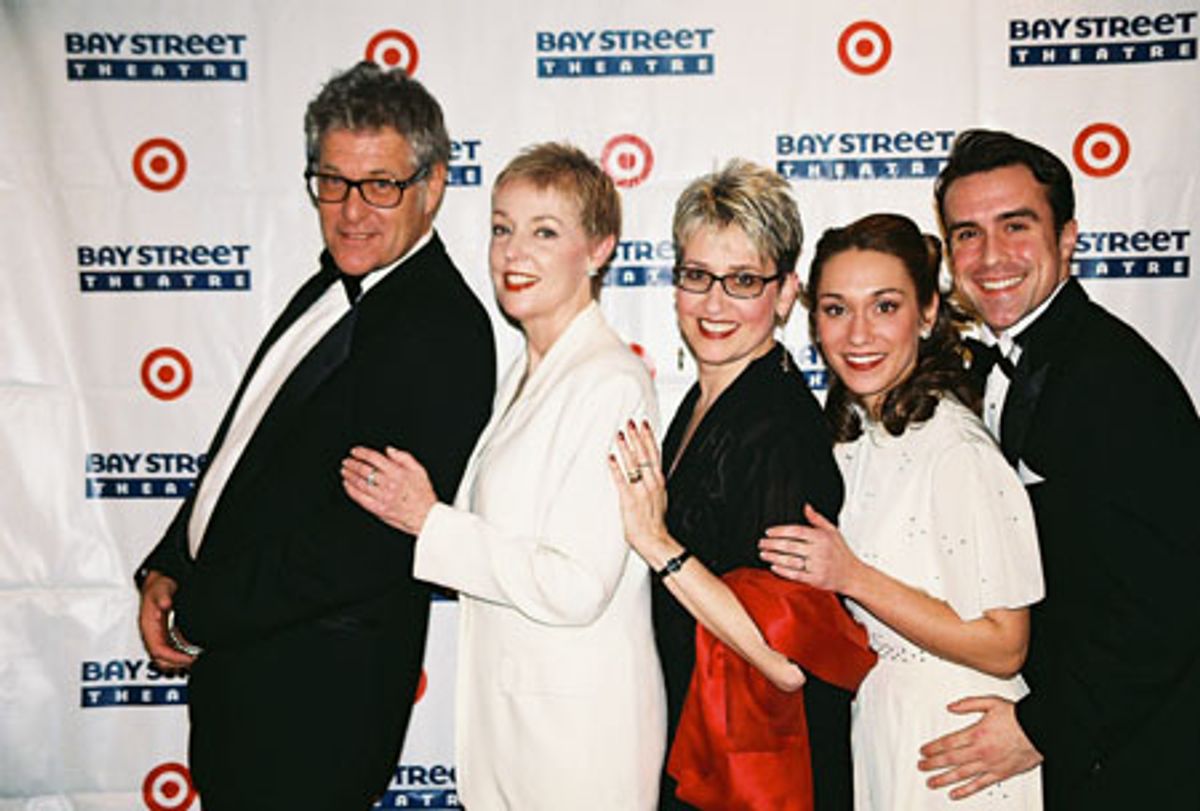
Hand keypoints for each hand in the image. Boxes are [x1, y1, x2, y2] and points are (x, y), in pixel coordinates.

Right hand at [138, 571, 194, 671]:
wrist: (159, 582)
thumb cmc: (158, 586)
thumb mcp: (160, 588)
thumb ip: (162, 595)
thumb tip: (164, 603)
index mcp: (148, 626)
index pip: (157, 650)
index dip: (173, 657)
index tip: (188, 657)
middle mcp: (152, 634)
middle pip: (161, 659)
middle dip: (177, 663)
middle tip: (194, 660)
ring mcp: (159, 635)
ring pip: (165, 657)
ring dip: (179, 661)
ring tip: (195, 658)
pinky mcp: (166, 634)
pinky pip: (171, 650)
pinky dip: (181, 654)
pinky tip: (192, 651)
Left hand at [341, 446, 437, 534]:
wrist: (426, 516)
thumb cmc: (423, 494)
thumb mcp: (419, 470)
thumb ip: (404, 457)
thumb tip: (389, 450)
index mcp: (398, 472)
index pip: (375, 458)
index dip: (362, 453)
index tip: (355, 451)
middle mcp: (389, 484)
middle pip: (365, 470)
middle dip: (353, 464)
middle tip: (346, 461)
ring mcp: (382, 497)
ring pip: (360, 483)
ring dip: (350, 475)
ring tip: (344, 471)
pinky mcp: (378, 509)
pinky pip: (361, 498)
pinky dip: (351, 491)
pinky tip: (347, 485)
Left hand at [606, 420, 670, 559]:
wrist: (656, 541)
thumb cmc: (655, 523)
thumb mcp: (659, 497)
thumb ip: (653, 483)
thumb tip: (647, 472)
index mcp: (659, 481)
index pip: (655, 453)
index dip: (649, 437)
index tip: (644, 424)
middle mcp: (652, 483)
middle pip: (644, 454)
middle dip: (636, 437)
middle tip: (629, 423)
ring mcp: (641, 491)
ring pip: (634, 464)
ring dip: (626, 448)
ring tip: (619, 435)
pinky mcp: (629, 500)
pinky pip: (622, 481)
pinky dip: (616, 468)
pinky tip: (610, 458)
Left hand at [758, 503, 862, 593]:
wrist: (853, 575)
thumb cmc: (842, 553)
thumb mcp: (833, 531)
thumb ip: (817, 519)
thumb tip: (805, 506)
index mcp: (822, 538)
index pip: (796, 531)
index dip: (780, 531)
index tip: (769, 532)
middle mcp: (819, 552)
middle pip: (790, 546)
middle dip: (772, 544)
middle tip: (761, 542)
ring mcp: (817, 566)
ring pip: (790, 560)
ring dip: (774, 557)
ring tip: (764, 554)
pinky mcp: (815, 580)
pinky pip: (795, 575)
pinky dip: (783, 570)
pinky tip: (774, 566)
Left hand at [917, 695, 1042, 799]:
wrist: (1040, 730)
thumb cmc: (1018, 718)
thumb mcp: (991, 702)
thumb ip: (968, 704)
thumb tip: (951, 707)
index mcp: (976, 733)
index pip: (948, 743)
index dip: (933, 748)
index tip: (924, 751)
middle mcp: (981, 750)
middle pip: (951, 759)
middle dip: (933, 764)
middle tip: (922, 767)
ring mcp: (990, 764)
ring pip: (961, 775)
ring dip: (944, 779)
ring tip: (932, 782)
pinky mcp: (1000, 774)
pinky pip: (979, 785)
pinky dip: (966, 791)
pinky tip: (955, 793)